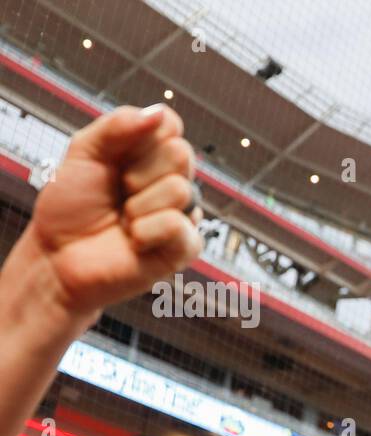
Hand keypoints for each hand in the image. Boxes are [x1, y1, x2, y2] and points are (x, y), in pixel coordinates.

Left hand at [26, 103, 202, 330]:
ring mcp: (182, 214)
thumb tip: (158, 115)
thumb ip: (117, 127)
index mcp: (150, 154)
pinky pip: (179, 225)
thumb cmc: (70, 208)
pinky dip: (146, 232)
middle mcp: (170, 181)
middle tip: (119, 191)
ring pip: (181, 190)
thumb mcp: (83, 153)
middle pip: (182, 153)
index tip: (114, 159)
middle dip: (139, 172)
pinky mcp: (185, 247)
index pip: (170, 124)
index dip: (140, 137)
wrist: (57, 257)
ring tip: (123, 220)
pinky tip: (134, 241)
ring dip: (138, 206)